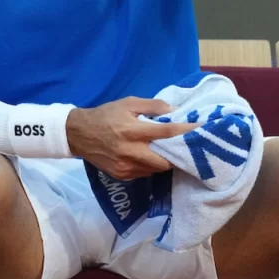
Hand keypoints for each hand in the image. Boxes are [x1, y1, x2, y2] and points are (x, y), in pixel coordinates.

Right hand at [67, 97, 199, 179]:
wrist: (78, 134)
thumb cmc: (105, 115)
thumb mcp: (128, 103)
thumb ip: (152, 106)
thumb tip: (174, 111)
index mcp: (133, 131)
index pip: (166, 133)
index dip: (185, 131)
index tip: (200, 130)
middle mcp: (131, 151)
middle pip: (164, 161)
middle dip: (175, 156)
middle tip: (183, 148)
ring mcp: (126, 166)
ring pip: (155, 170)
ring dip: (163, 162)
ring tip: (168, 152)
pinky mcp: (121, 175)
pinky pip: (144, 173)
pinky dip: (150, 166)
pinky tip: (150, 157)